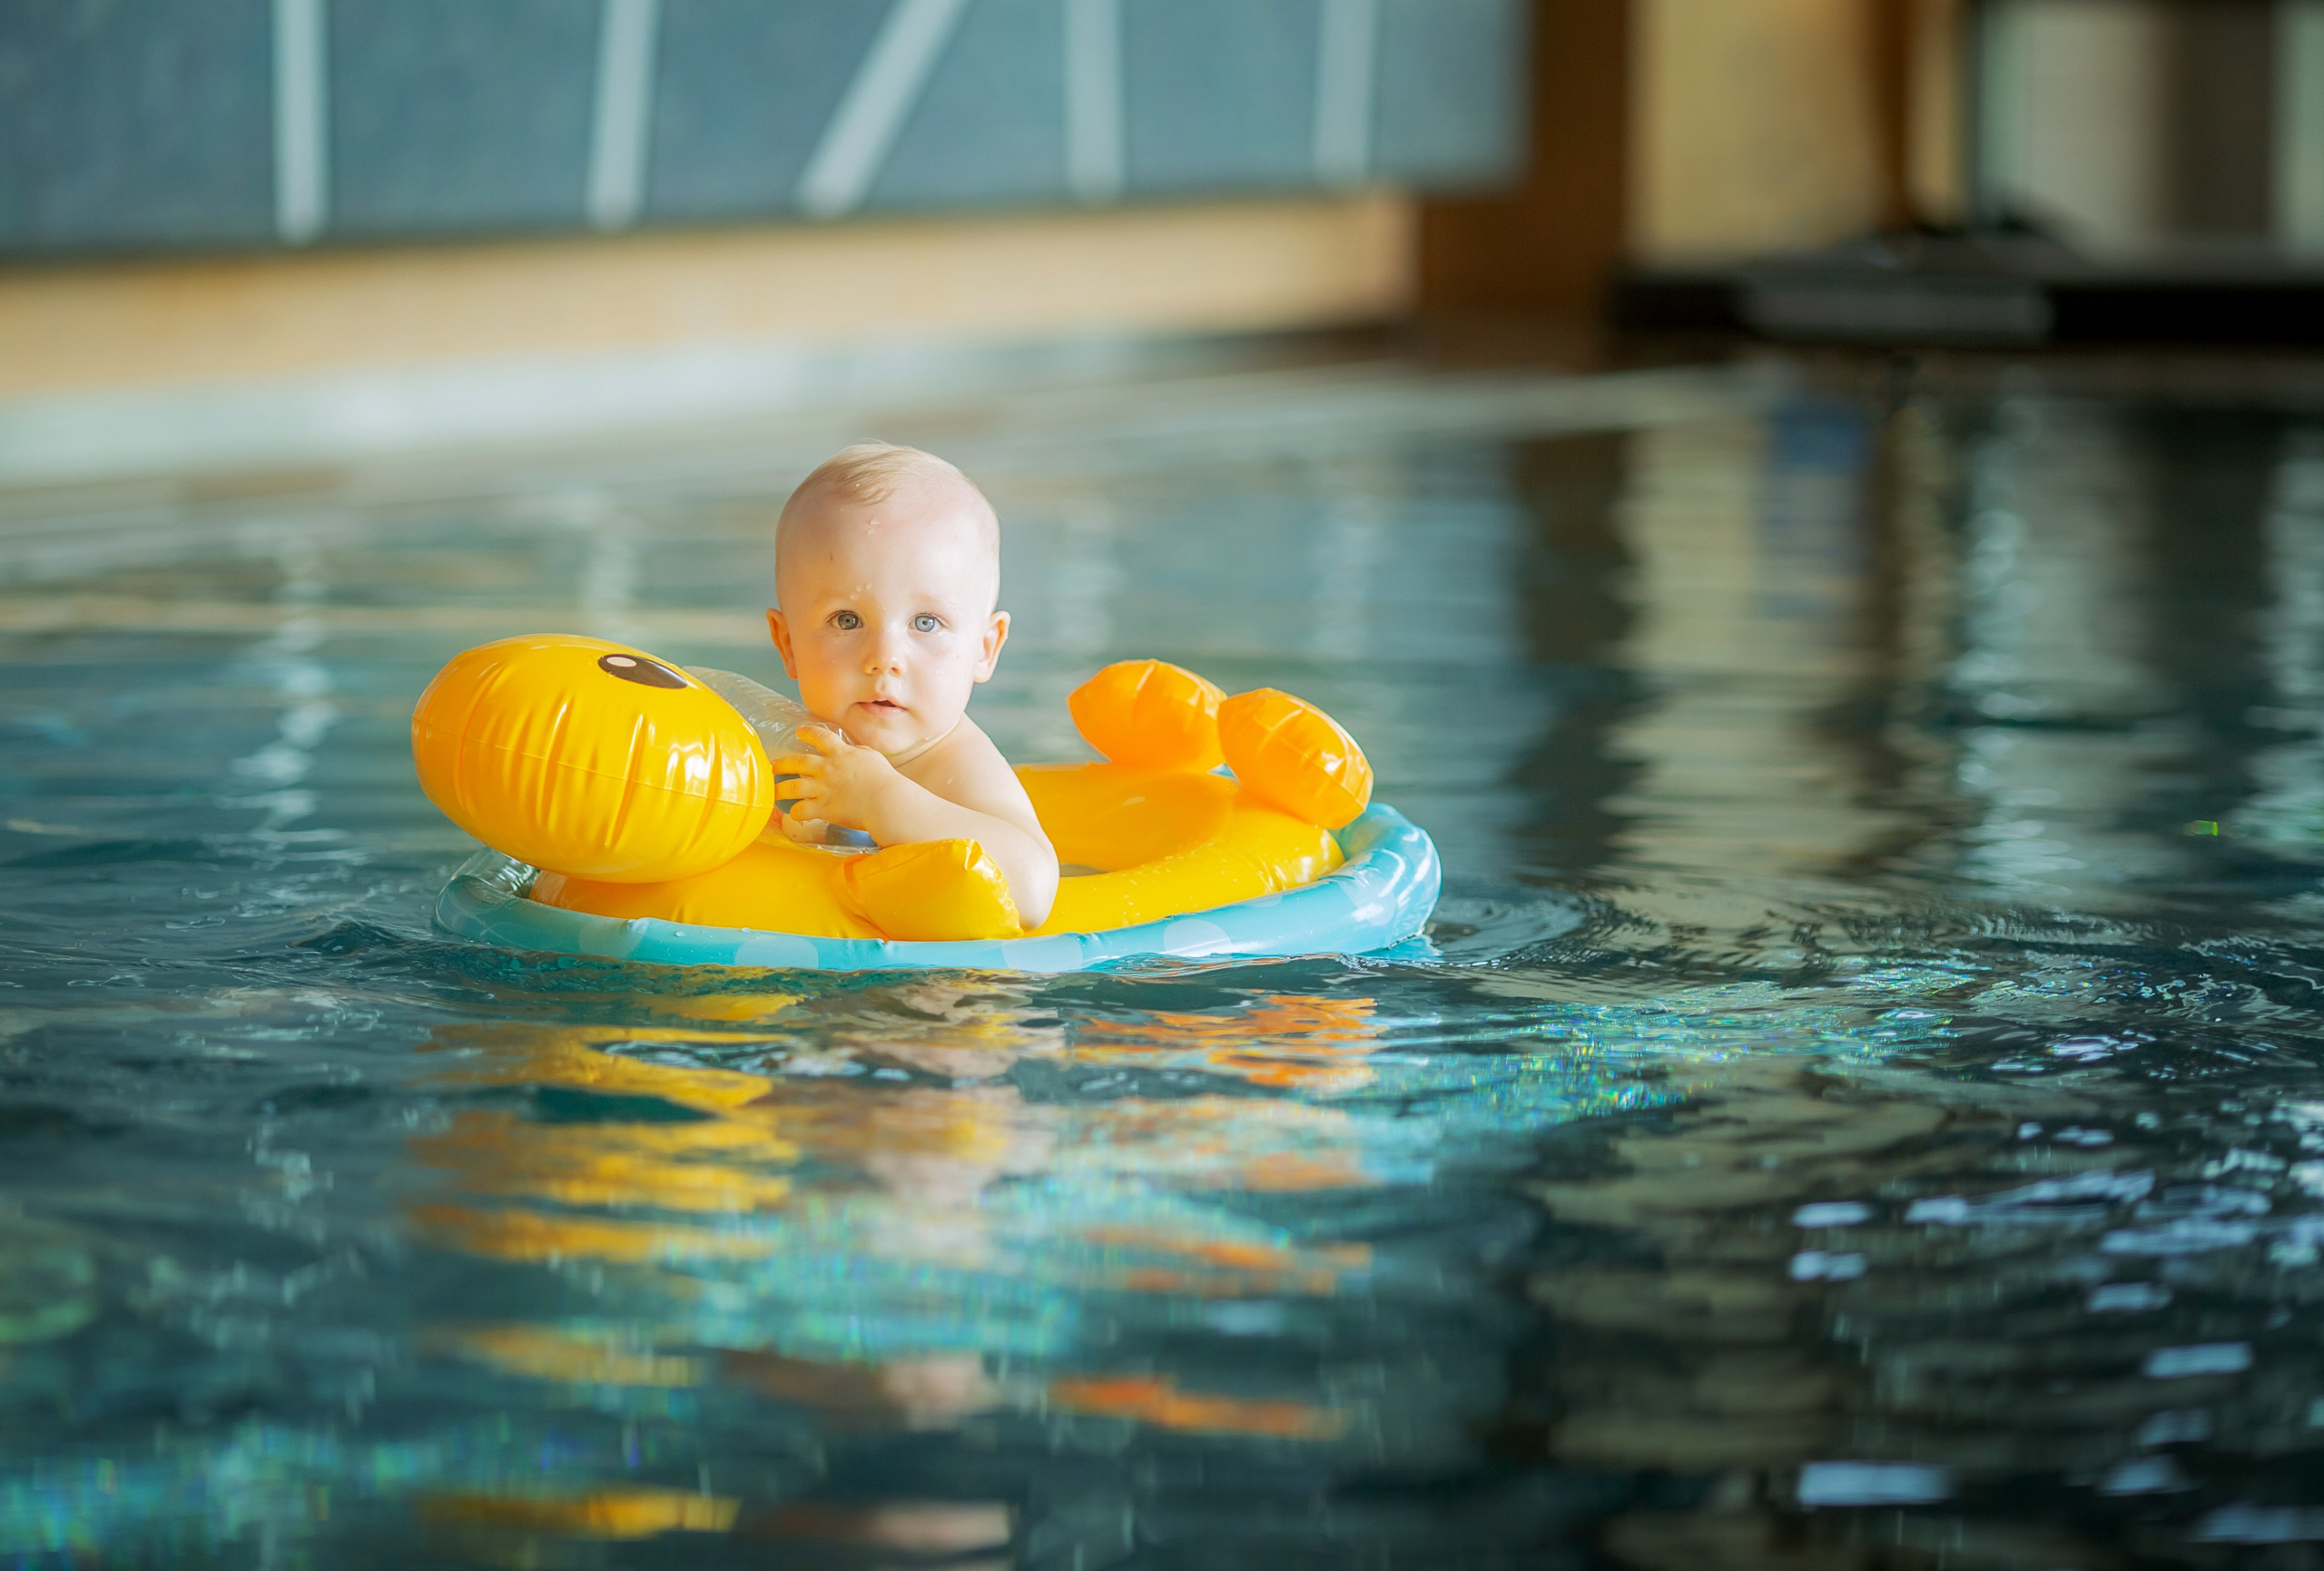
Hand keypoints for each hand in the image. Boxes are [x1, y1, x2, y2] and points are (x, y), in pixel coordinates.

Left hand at [774, 725, 899, 832]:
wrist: (887, 801)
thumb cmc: (885, 780)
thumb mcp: (872, 757)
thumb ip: (859, 752)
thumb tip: (853, 750)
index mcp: (841, 754)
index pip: (820, 737)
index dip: (808, 732)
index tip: (799, 731)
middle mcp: (828, 769)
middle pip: (798, 762)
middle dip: (783, 763)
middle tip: (774, 765)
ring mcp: (824, 788)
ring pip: (792, 787)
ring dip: (780, 789)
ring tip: (773, 791)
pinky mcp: (824, 808)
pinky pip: (802, 810)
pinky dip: (795, 812)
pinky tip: (794, 814)